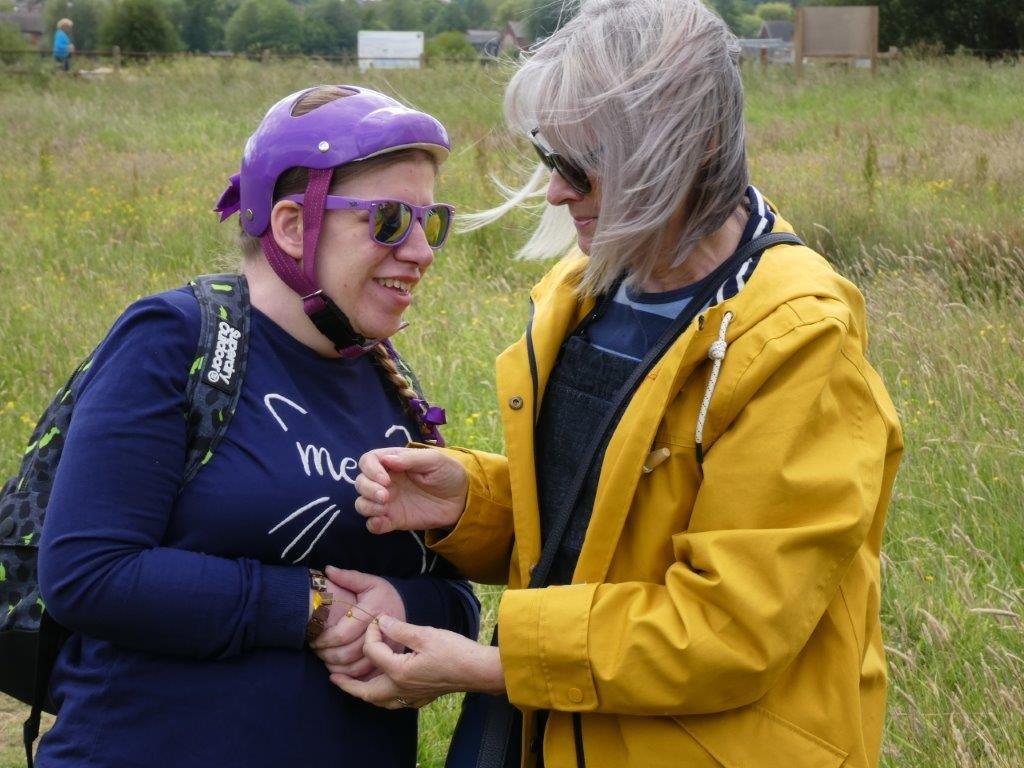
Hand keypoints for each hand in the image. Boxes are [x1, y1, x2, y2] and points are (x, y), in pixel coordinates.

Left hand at [311, 567, 405, 677]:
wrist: (412, 608)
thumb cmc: (386, 594)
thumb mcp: (370, 582)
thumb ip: (349, 577)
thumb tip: (327, 570)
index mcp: (374, 612)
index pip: (343, 634)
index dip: (324, 640)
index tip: (313, 639)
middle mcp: (382, 634)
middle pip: (347, 654)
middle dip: (326, 655)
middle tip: (316, 651)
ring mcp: (389, 651)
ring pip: (356, 669)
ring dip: (336, 668)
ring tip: (325, 660)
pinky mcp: (392, 662)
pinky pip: (368, 677)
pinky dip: (351, 678)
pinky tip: (340, 672)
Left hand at [330, 614, 504, 709]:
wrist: (478, 670)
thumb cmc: (454, 651)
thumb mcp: (425, 634)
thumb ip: (399, 628)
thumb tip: (379, 621)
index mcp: (399, 672)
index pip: (373, 653)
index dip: (371, 634)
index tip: (376, 621)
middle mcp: (401, 688)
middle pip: (367, 691)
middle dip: (348, 684)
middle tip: (333, 677)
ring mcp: (412, 696)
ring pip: (380, 701)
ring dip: (364, 693)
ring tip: (354, 685)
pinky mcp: (422, 697)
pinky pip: (395, 702)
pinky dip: (383, 697)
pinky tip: (385, 689)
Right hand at [354, 447, 467, 533]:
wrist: (463, 499)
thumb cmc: (449, 473)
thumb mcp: (434, 460)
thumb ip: (410, 459)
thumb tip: (386, 459)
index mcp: (394, 463)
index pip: (368, 461)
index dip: (371, 469)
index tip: (385, 479)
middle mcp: (387, 481)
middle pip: (361, 482)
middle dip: (368, 489)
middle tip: (386, 496)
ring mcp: (388, 502)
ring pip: (362, 503)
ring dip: (367, 505)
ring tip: (385, 507)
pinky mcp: (394, 520)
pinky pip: (373, 524)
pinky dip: (373, 524)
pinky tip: (382, 522)